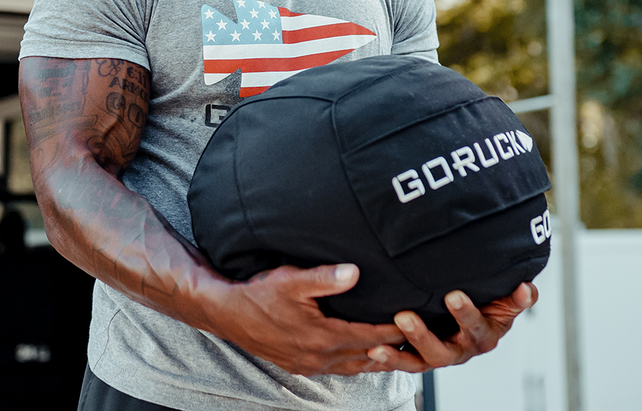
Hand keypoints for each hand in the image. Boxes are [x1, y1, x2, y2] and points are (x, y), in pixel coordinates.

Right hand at [201, 263, 407, 375]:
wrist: (226, 313)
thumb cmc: (257, 294)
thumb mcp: (291, 280)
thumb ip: (325, 278)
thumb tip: (355, 272)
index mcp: (322, 337)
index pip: (370, 336)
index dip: (394, 330)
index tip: (415, 322)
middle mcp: (318, 357)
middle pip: (367, 356)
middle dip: (391, 348)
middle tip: (415, 339)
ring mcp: (308, 365)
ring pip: (353, 367)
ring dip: (374, 359)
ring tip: (395, 350)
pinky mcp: (298, 366)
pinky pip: (336, 369)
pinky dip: (353, 363)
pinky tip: (359, 355)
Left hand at [365, 283, 537, 372]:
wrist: (470, 316)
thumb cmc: (489, 304)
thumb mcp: (506, 302)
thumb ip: (517, 298)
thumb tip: (527, 288)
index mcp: (484, 335)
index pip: (476, 327)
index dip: (466, 314)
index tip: (453, 296)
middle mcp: (461, 350)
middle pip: (442, 350)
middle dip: (423, 335)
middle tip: (405, 317)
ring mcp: (438, 356)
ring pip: (418, 361)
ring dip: (398, 354)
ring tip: (378, 346)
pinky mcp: (418, 358)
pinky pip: (402, 362)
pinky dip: (387, 359)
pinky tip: (371, 351)